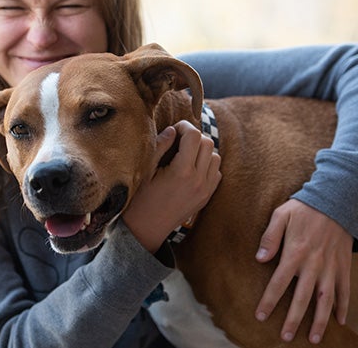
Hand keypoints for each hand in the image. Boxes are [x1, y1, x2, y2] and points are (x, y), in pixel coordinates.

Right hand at [123, 121, 221, 252]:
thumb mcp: (144, 170)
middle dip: (193, 137)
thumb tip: (172, 130)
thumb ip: (160, 147)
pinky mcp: (206, 197)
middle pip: (208, 143)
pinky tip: (191, 168)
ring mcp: (205, 190)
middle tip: (178, 140)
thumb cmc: (140, 199)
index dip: (183, 127)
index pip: (193, 136)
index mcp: (181, 172)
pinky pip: (217, 172)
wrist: (147, 230)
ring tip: (185, 154)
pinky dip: (207, 165)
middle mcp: (198, 180)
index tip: (173, 130)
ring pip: (215, 157)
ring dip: (202, 150)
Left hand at [254, 199, 352, 343]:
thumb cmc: (304, 208)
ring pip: (325, 300)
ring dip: (320, 321)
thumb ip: (269, 237)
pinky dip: (343, 307)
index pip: (278, 283)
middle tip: (285, 337)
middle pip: (301, 298)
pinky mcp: (344, 267)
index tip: (260, 316)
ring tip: (314, 339)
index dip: (268, 301)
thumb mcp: (280, 215)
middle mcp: (313, 265)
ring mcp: (331, 268)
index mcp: (295, 253)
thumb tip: (259, 259)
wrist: (337, 201)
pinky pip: (345, 291)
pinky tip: (340, 321)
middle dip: (293, 320)